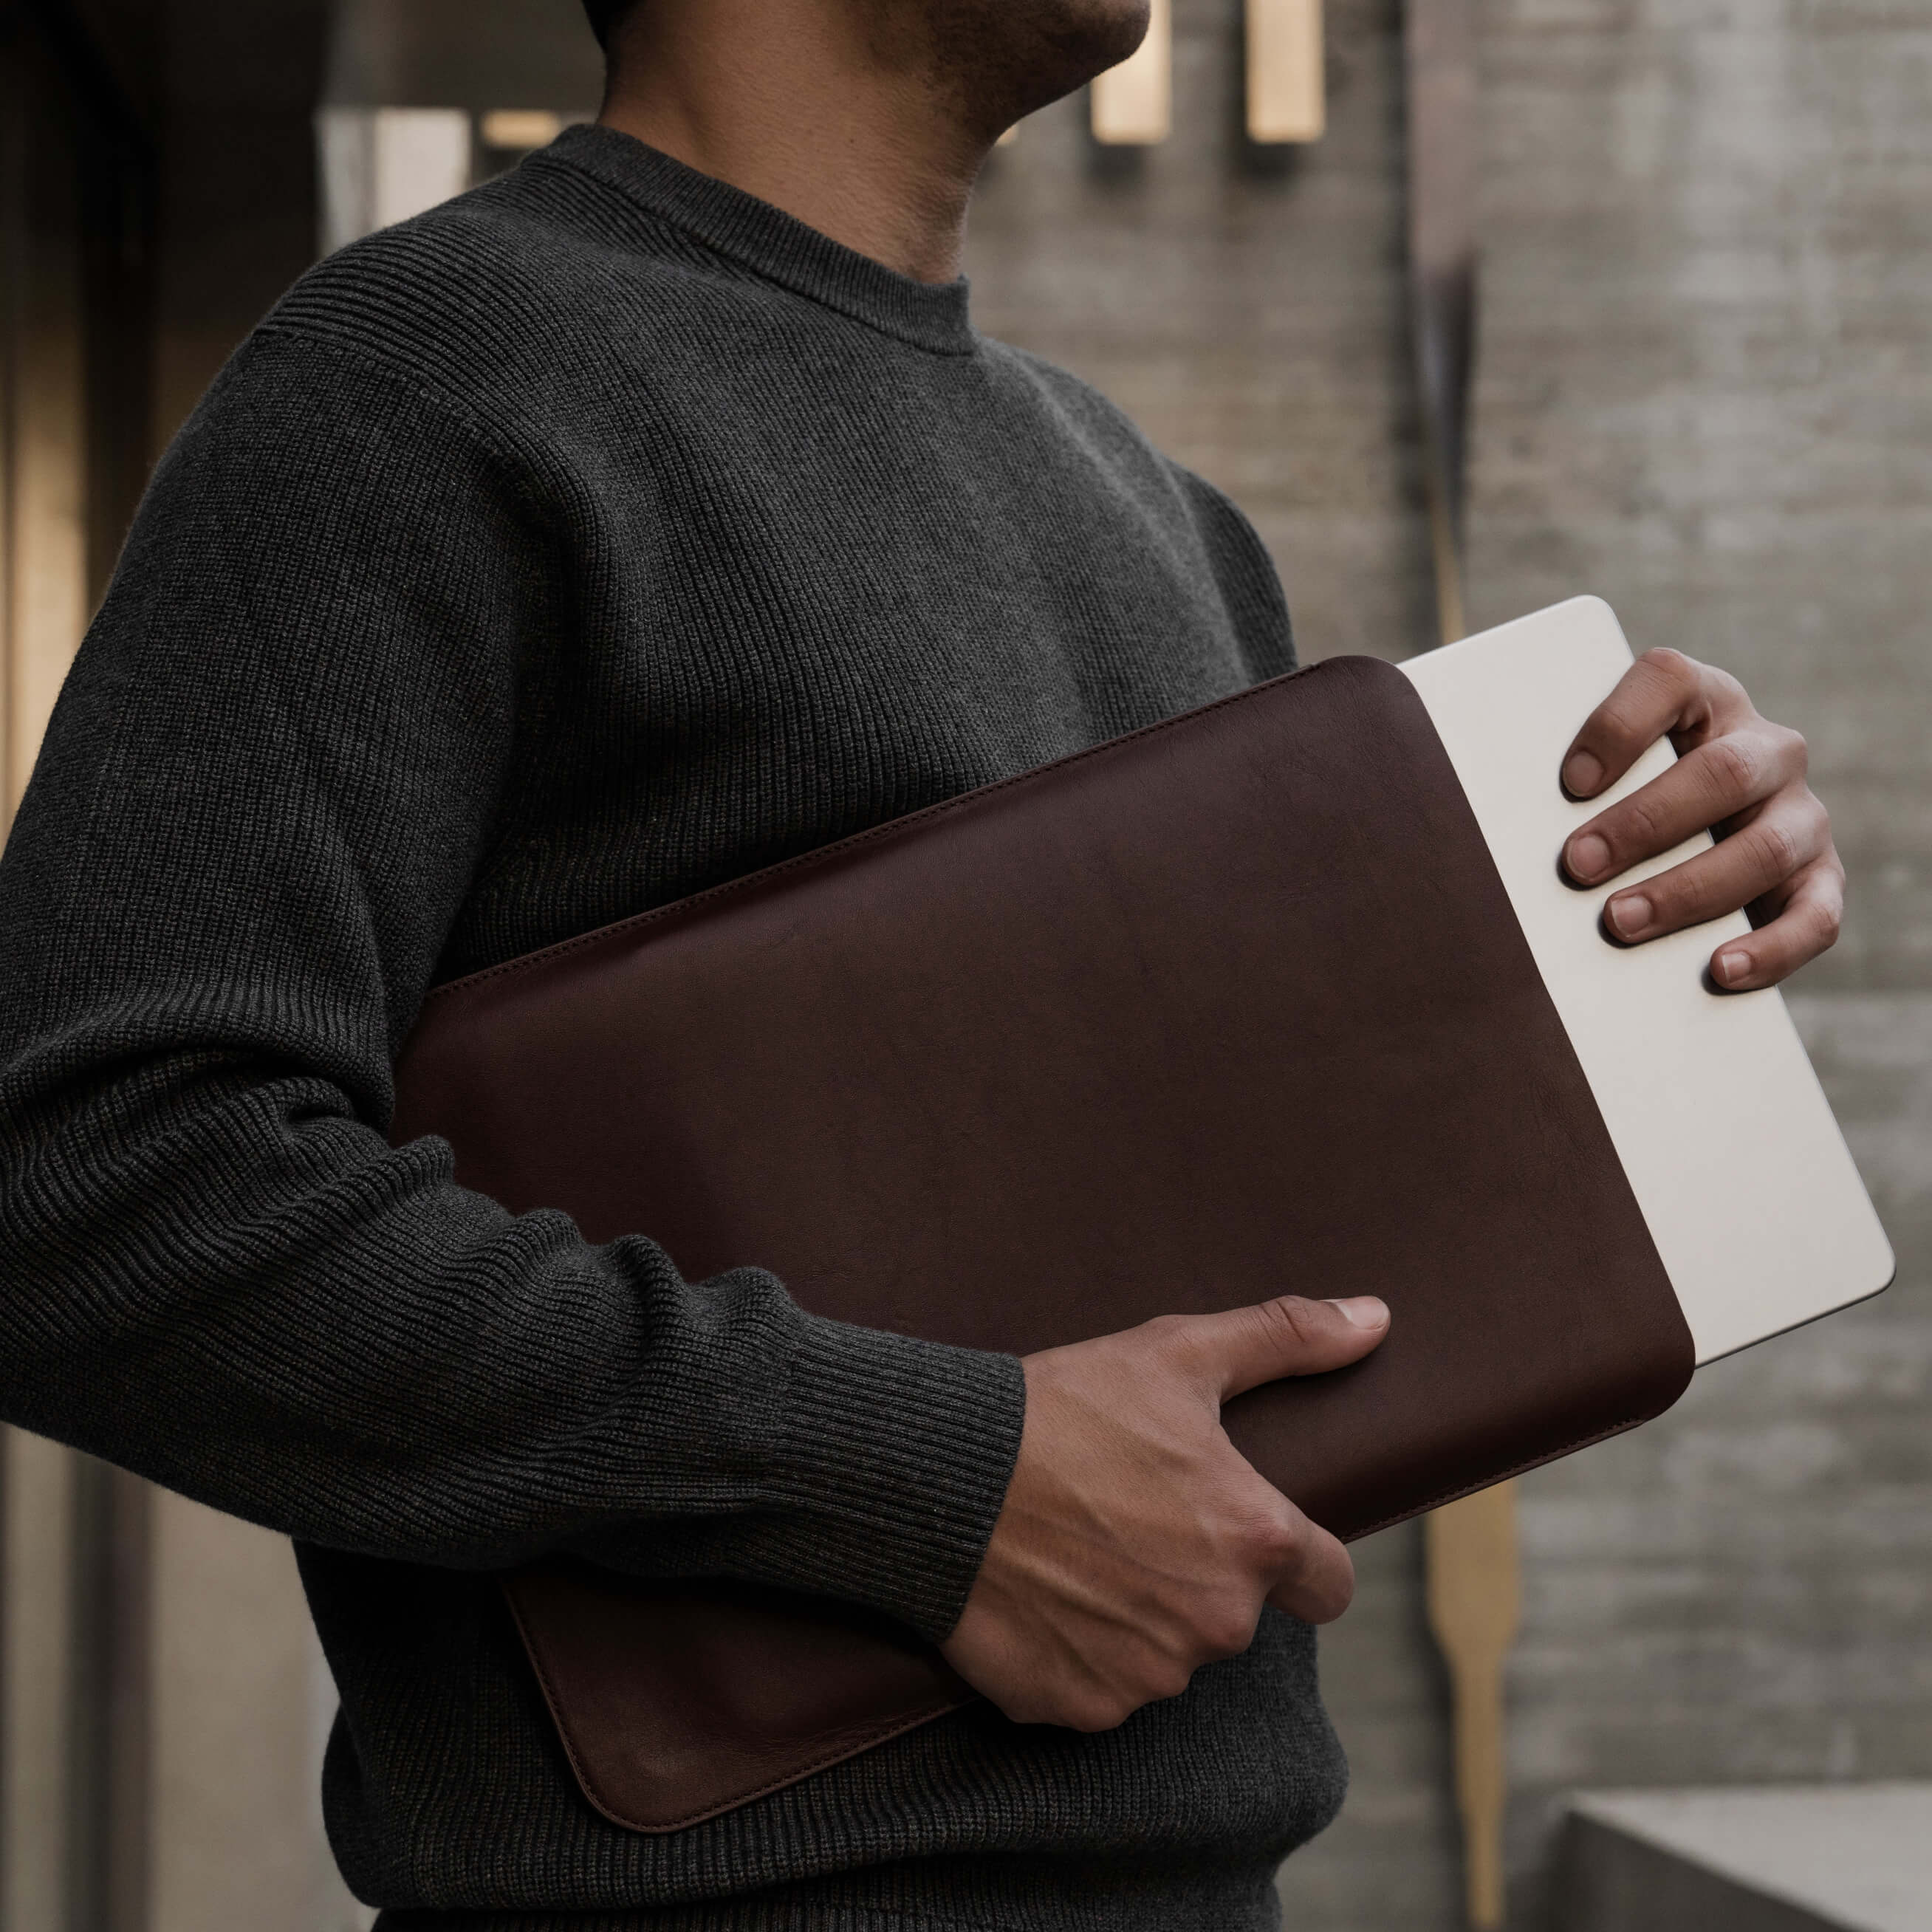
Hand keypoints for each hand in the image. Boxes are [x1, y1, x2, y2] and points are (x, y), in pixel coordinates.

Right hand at [940, 1294, 1388, 1731]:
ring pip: (1168, 1654)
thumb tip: (1376, 1319)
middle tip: (1128, 1517)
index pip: (1329, 1584)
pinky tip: (1043, 1593)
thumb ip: (1287, 1338)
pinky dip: (1079, 1652)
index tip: (1243, 1530)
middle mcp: (1216, 1621)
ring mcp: (1149, 1673)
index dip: (1294, 1557)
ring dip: (1138, 1616)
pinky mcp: (1083, 1706)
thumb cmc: (1064, 1407)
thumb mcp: (1177, 1353)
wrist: (941, 1475)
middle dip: (1196, 1576)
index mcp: (1254, 1539)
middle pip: (1234, 1615)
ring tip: (1077, 1549)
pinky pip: (1102, 1689)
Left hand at [1558, 649, 1843, 989]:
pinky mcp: (1820, 879)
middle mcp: (1765, 749)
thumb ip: (1562, 781)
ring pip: (1764, 848)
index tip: (1569, 780)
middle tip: (1577, 864)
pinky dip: (1770, 948)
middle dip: (1644, 823)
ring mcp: (1800, 814)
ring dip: (1687, 891)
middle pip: (1720, 773)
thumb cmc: (1616, 800)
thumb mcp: (1596, 774)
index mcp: (1704, 700)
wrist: (1693, 834)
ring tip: (1620, 922)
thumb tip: (1483, 830)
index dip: (1619, 726)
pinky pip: (1815, 916)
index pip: (1668, 681)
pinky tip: (1719, 970)